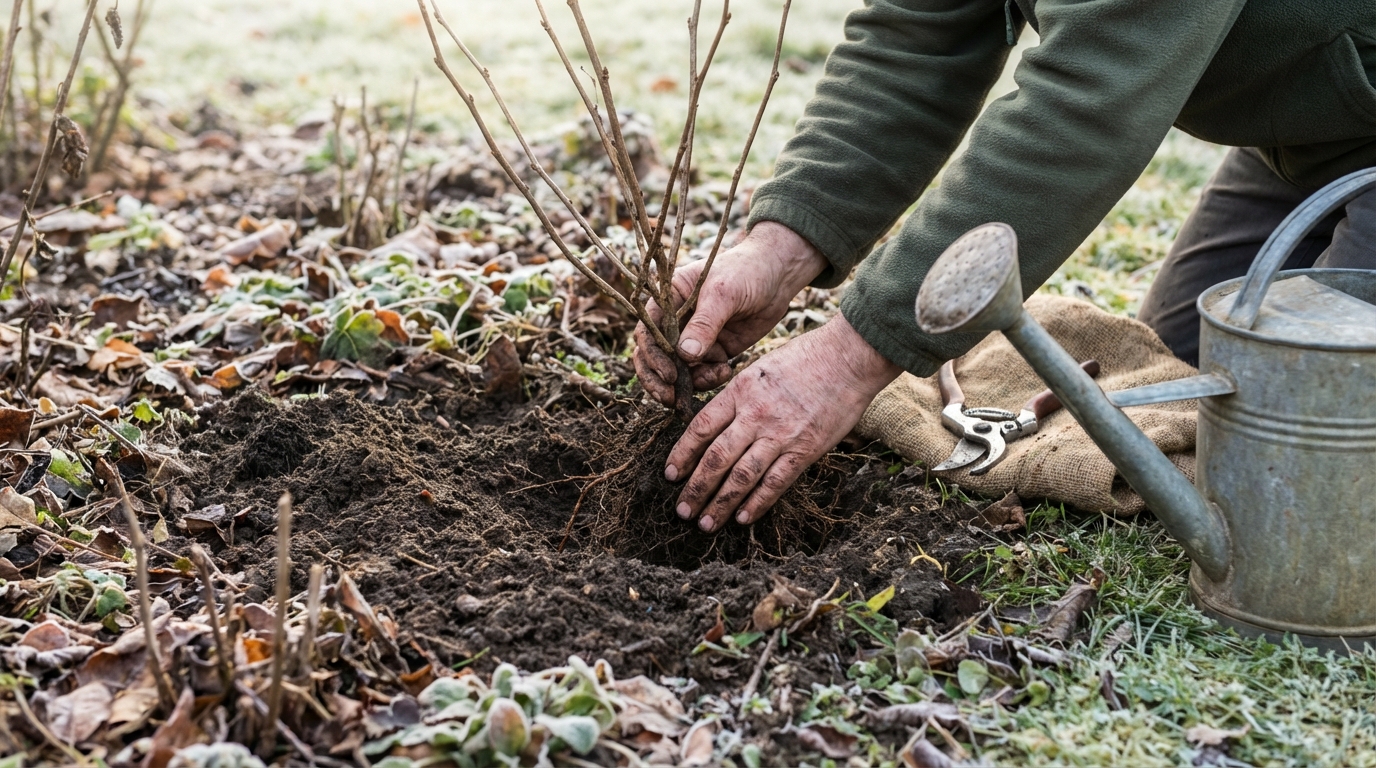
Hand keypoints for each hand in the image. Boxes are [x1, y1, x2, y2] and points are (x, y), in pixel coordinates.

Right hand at [633, 222, 825, 404]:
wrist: (779, 275)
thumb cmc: (746, 271)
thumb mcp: (723, 293)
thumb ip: (704, 324)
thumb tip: (684, 356)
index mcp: (667, 299)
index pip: (647, 331)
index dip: (652, 355)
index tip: (668, 374)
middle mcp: (676, 321)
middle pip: (655, 356)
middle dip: (659, 379)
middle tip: (669, 398)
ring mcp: (695, 338)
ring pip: (679, 370)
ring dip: (689, 382)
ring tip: (714, 377)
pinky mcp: (715, 351)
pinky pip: (703, 373)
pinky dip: (710, 379)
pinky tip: (725, 371)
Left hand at [664, 314, 901, 531]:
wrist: (849, 358)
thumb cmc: (805, 358)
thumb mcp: (759, 369)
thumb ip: (738, 398)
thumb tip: (717, 426)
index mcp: (740, 391)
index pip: (701, 428)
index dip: (682, 454)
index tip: (670, 474)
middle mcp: (755, 415)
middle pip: (716, 457)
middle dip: (696, 487)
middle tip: (681, 510)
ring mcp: (780, 434)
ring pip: (741, 476)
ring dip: (720, 503)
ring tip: (704, 523)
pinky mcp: (805, 449)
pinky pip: (775, 482)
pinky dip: (757, 503)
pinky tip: (742, 519)